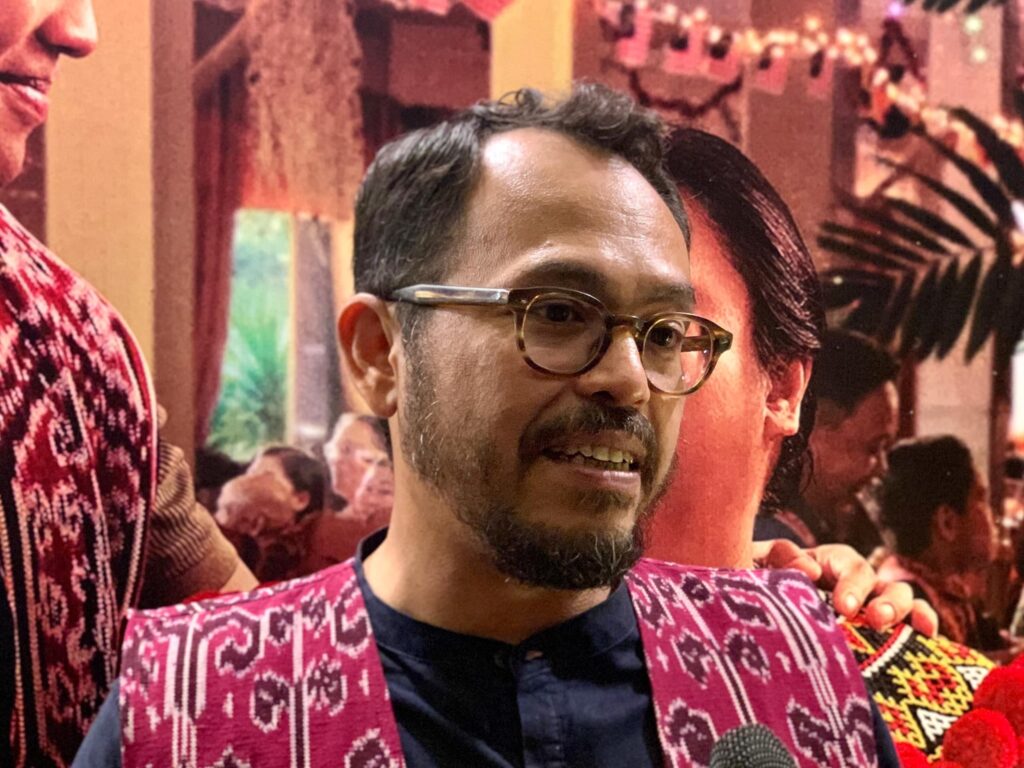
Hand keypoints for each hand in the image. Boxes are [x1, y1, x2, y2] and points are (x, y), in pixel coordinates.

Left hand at [752, 539, 938, 635]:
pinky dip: (922, 624)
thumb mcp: (759, 564)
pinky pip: (910, 624)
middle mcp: (854, 582)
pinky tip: (928, 636)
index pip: (847, 564)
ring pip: (899, 598)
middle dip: (880, 600)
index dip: (850, 584)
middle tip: (872, 619)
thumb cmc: (761, 584)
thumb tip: (809, 571)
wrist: (757, 619)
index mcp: (826, 562)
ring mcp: (870, 605)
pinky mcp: (880, 632)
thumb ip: (778, 558)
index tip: (844, 607)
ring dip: (901, 611)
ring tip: (898, 629)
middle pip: (878, 582)